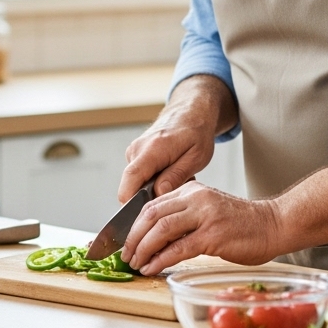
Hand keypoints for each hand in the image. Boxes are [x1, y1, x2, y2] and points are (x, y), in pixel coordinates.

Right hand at [118, 75, 231, 201]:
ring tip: (174, 179)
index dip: (130, 201)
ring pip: (135, 181)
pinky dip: (152, 179)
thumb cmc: (196, 132)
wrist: (191, 111)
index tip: (142, 216)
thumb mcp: (196, 157)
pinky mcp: (136, 153)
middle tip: (173, 194)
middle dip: (148, 197)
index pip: (131, 178)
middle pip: (130, 185)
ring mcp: (134, 150)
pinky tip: (168, 173)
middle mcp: (138, 149)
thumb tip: (158, 193)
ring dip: (152, 187)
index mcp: (153, 149)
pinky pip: (139, 174)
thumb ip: (176, 176)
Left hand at [121, 182, 280, 274]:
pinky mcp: (214, 235)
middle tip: (126, 255)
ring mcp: (205, 216)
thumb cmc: (242, 224)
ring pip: (162, 229)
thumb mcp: (208, 211)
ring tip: (137, 263)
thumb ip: (185, 216)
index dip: (134, 224)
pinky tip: (153, 267)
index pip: (153, 204)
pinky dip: (161, 259)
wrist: (273, 224)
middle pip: (152, 215)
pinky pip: (179, 248)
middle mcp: (197, 199)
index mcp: (192, 192)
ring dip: (144, 249)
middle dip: (134, 238)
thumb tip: (156, 235)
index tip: (127, 241)